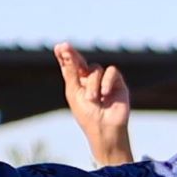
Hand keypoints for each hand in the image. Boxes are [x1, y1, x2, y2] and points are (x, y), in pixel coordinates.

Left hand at [53, 44, 133, 165]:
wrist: (105, 129)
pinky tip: (105, 94)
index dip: (64, 56)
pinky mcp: (118, 84)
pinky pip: (112, 72)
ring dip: (92, 84)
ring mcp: (104, 81)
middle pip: (81, 62)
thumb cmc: (86, 114)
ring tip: (92, 99)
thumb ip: (70, 70)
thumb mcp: (73, 91)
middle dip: (73, 56)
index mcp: (76, 84)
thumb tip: (64, 48)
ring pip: (95, 69)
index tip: (59, 47)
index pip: (69, 66)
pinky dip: (107, 82)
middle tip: (65, 47)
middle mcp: (89, 80)